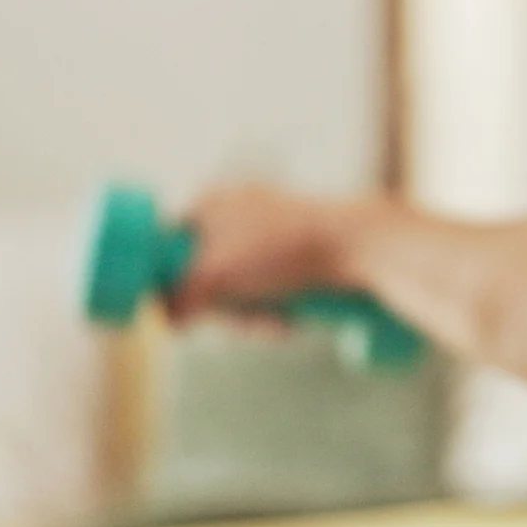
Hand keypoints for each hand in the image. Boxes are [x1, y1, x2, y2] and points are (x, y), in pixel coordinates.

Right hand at [167, 182, 384, 329]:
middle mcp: (234, 213)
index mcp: (209, 203)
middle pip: (201, 278)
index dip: (171, 284)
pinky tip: (289, 321)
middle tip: (243, 321)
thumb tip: (169, 320)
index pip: (166, 248)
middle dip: (223, 310)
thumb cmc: (282, 250)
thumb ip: (179, 299)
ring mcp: (265, 234)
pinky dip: (273, 311)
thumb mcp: (216, 275)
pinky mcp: (292, 256)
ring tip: (276, 323)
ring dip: (251, 317)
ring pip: (236, 292)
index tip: (186, 309)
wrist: (360, 245)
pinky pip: (265, 293)